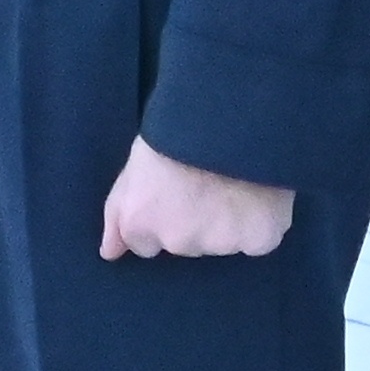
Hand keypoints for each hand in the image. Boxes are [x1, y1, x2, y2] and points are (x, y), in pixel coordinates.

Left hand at [100, 140, 294, 256]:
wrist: (225, 117)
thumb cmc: (172, 131)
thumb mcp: (133, 165)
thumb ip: (118, 213)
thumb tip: (110, 253)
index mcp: (141, 224)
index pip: (145, 246)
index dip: (160, 219)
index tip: (173, 196)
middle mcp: (178, 242)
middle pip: (185, 244)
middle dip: (193, 222)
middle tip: (204, 184)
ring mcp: (219, 244)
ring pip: (222, 243)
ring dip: (227, 223)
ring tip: (232, 184)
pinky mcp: (259, 239)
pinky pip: (259, 241)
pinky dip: (260, 225)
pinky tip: (259, 197)